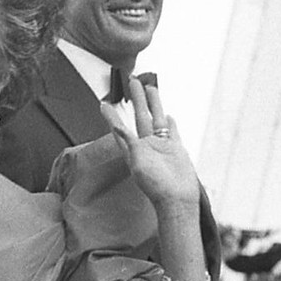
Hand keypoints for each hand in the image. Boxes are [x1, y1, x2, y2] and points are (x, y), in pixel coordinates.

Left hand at [100, 78, 198, 210]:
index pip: (120, 129)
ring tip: (150, 87)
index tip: (103, 103)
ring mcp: (162, 147)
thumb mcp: (138, 164)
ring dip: (153, 103)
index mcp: (133, 151)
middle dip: (136, 99)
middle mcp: (146, 147)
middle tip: (131, 81)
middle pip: (140, 116)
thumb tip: (117, 127)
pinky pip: (172, 132)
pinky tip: (168, 115)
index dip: (111, 116)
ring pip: (157, 119)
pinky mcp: (176, 149)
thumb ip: (129, 143)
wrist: (177, 199)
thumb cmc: (156, 186)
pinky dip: (170, 123)